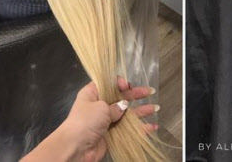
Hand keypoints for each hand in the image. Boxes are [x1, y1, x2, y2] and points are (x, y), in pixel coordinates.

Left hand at [21, 79, 158, 161]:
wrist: (76, 148)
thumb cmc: (85, 120)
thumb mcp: (101, 107)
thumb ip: (116, 105)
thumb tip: (124, 106)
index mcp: (93, 93)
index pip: (108, 83)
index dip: (120, 82)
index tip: (127, 86)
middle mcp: (100, 105)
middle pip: (121, 97)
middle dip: (136, 95)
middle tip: (150, 92)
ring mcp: (106, 121)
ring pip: (127, 113)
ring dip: (141, 111)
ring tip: (156, 108)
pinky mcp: (111, 135)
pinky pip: (128, 129)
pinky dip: (140, 128)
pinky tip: (152, 127)